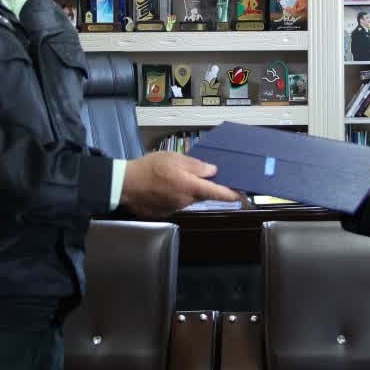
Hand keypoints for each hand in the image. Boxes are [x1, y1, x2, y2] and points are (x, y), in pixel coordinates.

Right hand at [122, 152, 237, 216]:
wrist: (125, 185)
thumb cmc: (150, 168)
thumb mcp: (175, 159)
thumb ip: (196, 166)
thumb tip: (213, 171)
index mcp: (191, 187)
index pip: (219, 193)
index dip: (233, 194)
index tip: (244, 195)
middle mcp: (187, 201)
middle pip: (204, 194)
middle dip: (206, 186)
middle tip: (202, 174)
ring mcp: (176, 208)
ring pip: (190, 198)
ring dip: (189, 189)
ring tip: (176, 176)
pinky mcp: (166, 211)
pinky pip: (178, 201)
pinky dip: (177, 193)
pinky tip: (166, 185)